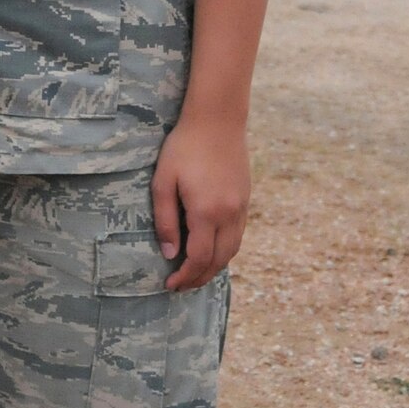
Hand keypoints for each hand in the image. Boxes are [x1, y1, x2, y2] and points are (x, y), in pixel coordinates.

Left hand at [151, 112, 250, 292]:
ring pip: (231, 251)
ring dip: (214, 267)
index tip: (170, 285)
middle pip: (218, 261)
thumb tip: (170, 254)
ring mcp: (240, 209)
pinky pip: (237, 236)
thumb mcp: (163, 181)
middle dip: (199, 278)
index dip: (184, 277)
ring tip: (195, 274)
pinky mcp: (245, 200)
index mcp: (206, 212)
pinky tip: (211, 251)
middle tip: (181, 286)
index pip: (198, 258)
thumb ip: (165, 220)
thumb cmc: (183, 147)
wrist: (217, 120)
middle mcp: (228, 215)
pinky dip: (225, 251)